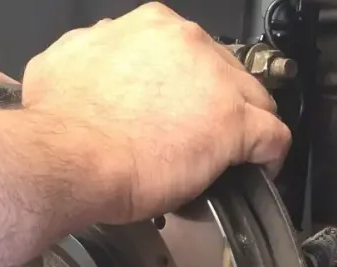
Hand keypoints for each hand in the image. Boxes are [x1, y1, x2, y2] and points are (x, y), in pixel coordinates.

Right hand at [21, 3, 291, 222]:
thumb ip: (96, 56)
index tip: (187, 107)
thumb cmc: (63, 125)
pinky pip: (274, 137)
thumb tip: (99, 65)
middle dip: (220, 104)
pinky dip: (271, 157)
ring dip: (247, 128)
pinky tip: (260, 171)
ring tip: (235, 158)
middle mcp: (188, 43)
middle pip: (228, 73)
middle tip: (206, 136)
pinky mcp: (233, 123)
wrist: (68, 158)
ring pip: (256, 100)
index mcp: (152, 26)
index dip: (194, 86)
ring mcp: (215, 82)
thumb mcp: (65, 64)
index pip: (193, 52)